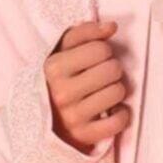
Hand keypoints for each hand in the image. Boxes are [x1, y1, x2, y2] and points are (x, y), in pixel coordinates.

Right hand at [45, 19, 130, 150]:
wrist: (40, 121)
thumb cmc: (57, 80)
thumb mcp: (61, 52)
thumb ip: (84, 33)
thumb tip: (111, 27)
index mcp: (54, 67)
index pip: (100, 49)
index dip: (104, 51)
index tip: (96, 59)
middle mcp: (62, 92)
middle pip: (113, 69)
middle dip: (112, 70)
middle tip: (103, 76)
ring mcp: (73, 116)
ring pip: (118, 92)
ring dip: (117, 91)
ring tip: (104, 92)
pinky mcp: (85, 135)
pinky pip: (119, 120)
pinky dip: (121, 115)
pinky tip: (112, 111)